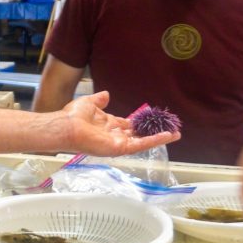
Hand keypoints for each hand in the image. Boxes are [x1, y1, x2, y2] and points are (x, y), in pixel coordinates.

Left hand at [62, 91, 179, 156]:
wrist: (67, 126)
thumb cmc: (74, 116)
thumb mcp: (89, 103)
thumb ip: (99, 100)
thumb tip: (106, 94)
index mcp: (107, 125)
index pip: (127, 124)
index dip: (138, 122)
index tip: (151, 119)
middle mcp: (114, 135)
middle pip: (137, 134)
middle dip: (153, 132)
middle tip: (169, 128)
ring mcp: (118, 143)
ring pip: (143, 140)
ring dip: (159, 137)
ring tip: (175, 134)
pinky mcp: (120, 148)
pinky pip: (141, 144)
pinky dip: (155, 140)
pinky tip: (168, 136)